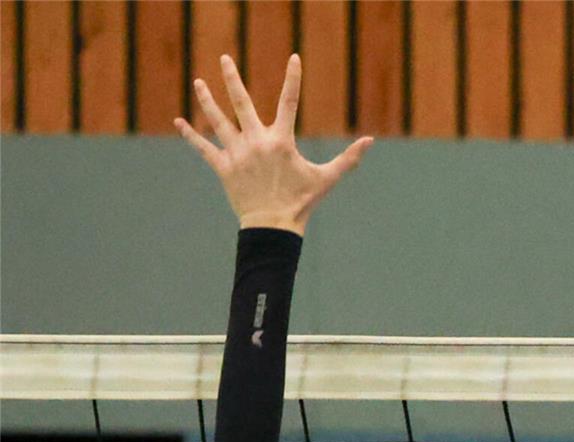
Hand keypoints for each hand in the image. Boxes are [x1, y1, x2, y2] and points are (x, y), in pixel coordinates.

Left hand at [175, 54, 371, 234]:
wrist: (274, 227)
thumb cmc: (302, 202)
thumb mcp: (327, 178)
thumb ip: (348, 158)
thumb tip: (370, 141)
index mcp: (281, 141)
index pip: (289, 102)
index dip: (293, 79)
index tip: (294, 58)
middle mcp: (256, 142)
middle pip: (241, 103)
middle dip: (232, 78)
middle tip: (225, 57)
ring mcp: (237, 153)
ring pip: (218, 121)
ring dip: (207, 100)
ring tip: (198, 82)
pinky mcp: (223, 167)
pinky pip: (204, 149)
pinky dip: (191, 136)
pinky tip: (179, 122)